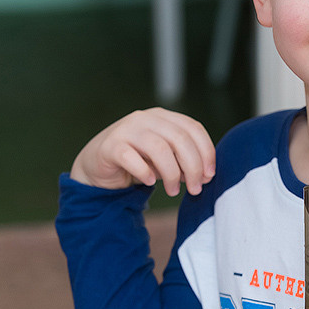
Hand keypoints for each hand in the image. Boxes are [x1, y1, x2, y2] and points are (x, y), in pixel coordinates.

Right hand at [69, 108, 215, 195]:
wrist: (98, 165)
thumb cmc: (138, 160)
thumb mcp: (166, 159)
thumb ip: (184, 162)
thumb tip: (205, 175)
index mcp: (164, 117)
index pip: (193, 128)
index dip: (206, 152)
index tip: (210, 175)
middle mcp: (146, 118)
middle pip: (179, 138)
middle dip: (192, 166)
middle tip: (196, 189)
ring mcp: (126, 129)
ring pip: (159, 148)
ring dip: (172, 173)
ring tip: (174, 191)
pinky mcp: (110, 146)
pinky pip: (131, 157)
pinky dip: (145, 171)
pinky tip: (150, 182)